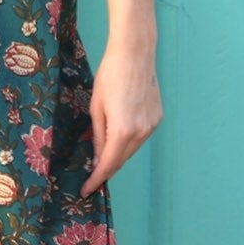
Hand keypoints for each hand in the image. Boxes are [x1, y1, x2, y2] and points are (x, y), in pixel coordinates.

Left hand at [80, 37, 161, 196]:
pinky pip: (140, 137)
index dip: (96, 179)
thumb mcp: (96, 108)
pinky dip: (129, 141)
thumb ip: (99, 137)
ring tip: (103, 156)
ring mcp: (152, 125)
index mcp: (123, 130)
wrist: (134, 54)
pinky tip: (119, 137)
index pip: (109, 164)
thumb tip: (99, 159)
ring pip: (132, 149)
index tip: (86, 190)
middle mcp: (141, 131)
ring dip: (118, 155)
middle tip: (91, 176)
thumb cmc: (109, 77)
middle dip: (106, 169)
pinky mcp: (157, 117)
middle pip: (122, 160)